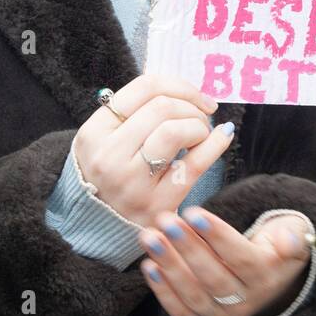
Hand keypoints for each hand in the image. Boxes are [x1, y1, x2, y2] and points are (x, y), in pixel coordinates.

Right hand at [73, 74, 231, 226]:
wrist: (100, 229)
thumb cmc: (109, 176)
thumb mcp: (106, 141)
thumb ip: (136, 112)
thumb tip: (183, 88)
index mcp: (93, 133)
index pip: (144, 88)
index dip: (180, 86)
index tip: (197, 96)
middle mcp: (108, 156)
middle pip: (163, 106)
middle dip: (192, 106)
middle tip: (201, 117)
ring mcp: (131, 182)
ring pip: (175, 130)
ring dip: (199, 125)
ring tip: (201, 134)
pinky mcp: (156, 204)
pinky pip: (194, 164)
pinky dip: (216, 144)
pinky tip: (222, 137)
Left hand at [140, 209, 312, 315]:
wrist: (270, 281)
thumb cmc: (275, 248)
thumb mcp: (293, 235)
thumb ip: (293, 236)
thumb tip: (290, 240)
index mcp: (266, 277)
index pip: (239, 256)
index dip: (216, 235)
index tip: (193, 213)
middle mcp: (246, 302)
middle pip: (212, 277)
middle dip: (186, 247)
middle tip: (165, 220)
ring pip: (193, 294)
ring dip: (169, 266)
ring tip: (150, 237)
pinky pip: (180, 311)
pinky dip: (162, 291)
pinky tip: (149, 266)